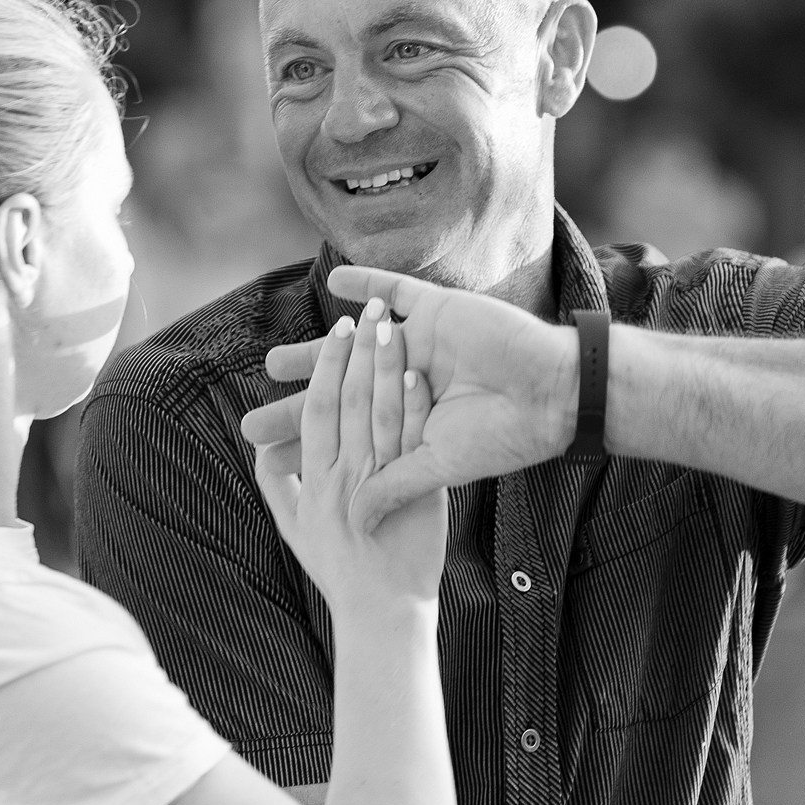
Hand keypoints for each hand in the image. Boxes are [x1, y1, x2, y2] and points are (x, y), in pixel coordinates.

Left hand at [244, 267, 577, 529]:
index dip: (305, 442)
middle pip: (339, 391)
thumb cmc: (503, 436)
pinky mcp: (438, 310)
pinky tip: (332, 284)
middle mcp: (407, 382)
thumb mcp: (440, 467)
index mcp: (407, 420)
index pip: (344, 431)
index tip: (265, 455)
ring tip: (271, 361)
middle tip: (250, 418)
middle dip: (295, 405)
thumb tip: (350, 520)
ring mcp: (421, 344)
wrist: (554, 395)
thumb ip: (393, 486)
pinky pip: (396, 291)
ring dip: (315, 352)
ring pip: (354, 345)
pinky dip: (365, 285)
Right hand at [252, 296, 448, 608]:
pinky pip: (412, 444)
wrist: (382, 614)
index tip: (335, 330)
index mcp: (315, 479)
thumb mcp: (294, 528)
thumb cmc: (338, 572)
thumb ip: (278, 485)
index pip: (318, 410)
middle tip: (365, 311)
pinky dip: (413, 408)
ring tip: (392, 325)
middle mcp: (343, 478)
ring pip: (378, 415)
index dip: (325, 367)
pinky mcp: (414, 497)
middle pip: (348, 402)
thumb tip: (262, 450)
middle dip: (355, 353)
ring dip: (383, 366)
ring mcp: (379, 486)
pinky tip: (416, 374)